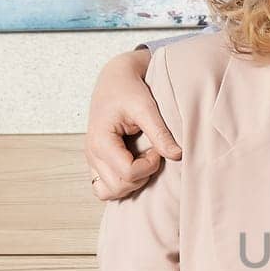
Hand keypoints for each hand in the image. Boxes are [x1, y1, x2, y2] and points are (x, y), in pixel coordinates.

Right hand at [86, 47, 180, 199]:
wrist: (114, 78)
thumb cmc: (127, 89)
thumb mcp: (146, 107)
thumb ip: (160, 133)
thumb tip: (177, 155)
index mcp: (100, 141)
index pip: (128, 173)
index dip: (149, 165)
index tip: (156, 148)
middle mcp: (92, 153)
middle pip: (119, 187)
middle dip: (142, 175)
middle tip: (152, 153)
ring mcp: (92, 160)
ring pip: (109, 192)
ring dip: (132, 183)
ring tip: (142, 160)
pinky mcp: (96, 162)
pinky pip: (105, 187)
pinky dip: (121, 184)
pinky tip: (135, 166)